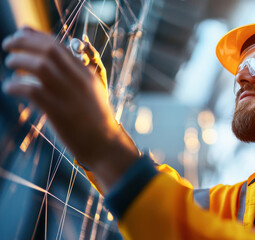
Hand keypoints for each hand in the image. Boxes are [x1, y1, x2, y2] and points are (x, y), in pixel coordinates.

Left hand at [2, 27, 138, 190]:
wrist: (105, 144)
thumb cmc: (96, 119)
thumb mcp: (94, 91)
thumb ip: (80, 73)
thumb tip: (63, 59)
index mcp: (87, 74)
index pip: (60, 46)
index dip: (38, 35)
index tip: (22, 31)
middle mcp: (79, 80)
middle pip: (49, 50)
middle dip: (24, 42)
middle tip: (8, 44)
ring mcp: (70, 96)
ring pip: (41, 66)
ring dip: (19, 61)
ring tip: (10, 63)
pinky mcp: (60, 112)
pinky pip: (33, 91)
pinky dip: (16, 85)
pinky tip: (10, 88)